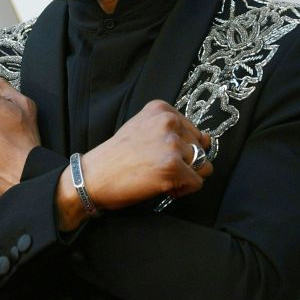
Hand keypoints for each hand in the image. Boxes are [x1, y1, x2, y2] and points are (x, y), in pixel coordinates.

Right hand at [55, 100, 211, 230]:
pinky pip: (197, 183)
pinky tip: (161, 186)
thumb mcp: (141, 129)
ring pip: (203, 166)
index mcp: (161, 109)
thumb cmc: (116, 157)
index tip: (159, 155)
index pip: (194, 131)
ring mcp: (172, 144)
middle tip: (157, 168)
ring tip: (160, 177)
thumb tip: (208, 140)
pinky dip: (182, 190)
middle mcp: (168, 122)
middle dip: (186, 163)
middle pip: (201, 148)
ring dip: (186, 176)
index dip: (181, 149)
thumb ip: (172, 131)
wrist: (92, 177)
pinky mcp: (173, 167)